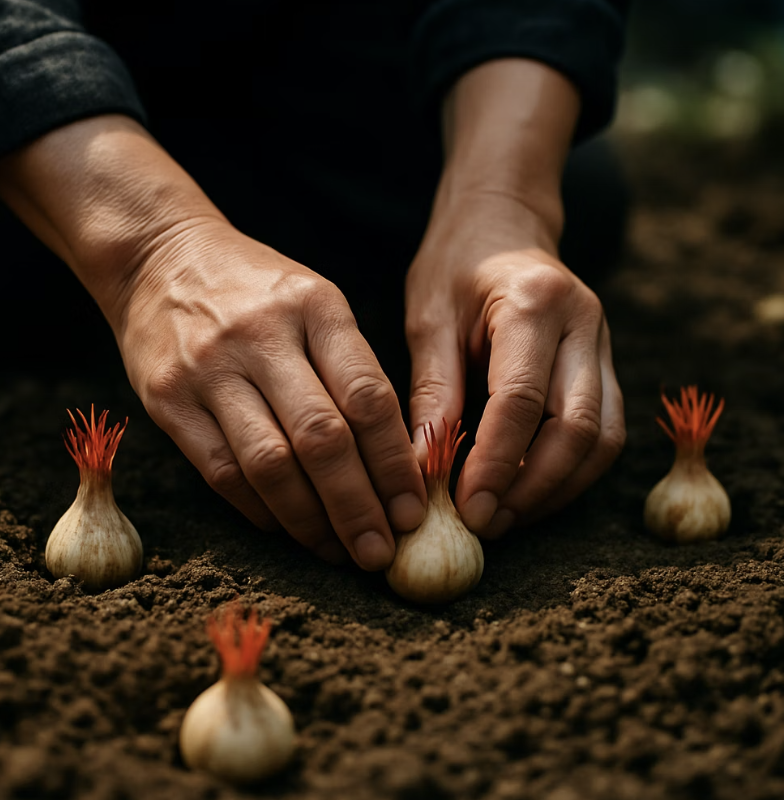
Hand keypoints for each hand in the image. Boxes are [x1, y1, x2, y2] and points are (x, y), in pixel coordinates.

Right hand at [111, 219, 426, 568]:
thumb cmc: (257, 290)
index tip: (412, 511)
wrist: (160, 257)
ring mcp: (209, 368)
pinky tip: (288, 528)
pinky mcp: (167, 399)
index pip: (368, 397)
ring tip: (339, 552)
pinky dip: (261, 510)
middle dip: (358, 507)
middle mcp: (262, 336)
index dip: (394, 464)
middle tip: (380, 552)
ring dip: (311, 521)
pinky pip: (222, 471)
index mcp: (316, 307)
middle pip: (322, 439)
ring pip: (270, 464)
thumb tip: (392, 463)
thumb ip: (351, 369)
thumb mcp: (315, 303)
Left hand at [405, 192, 624, 536]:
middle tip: (486, 522)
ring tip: (506, 517)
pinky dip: (571, 471)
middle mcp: (585, 323)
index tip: (467, 507)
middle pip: (578, 427)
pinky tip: (531, 492)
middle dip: (533, 487)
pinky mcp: (606, 365)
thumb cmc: (456, 266)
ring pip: (603, 438)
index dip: (496, 463)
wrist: (502, 223)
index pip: (522, 399)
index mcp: (535, 301)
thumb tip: (424, 470)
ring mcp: (604, 344)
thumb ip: (432, 392)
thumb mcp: (429, 319)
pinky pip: (604, 432)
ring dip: (557, 489)